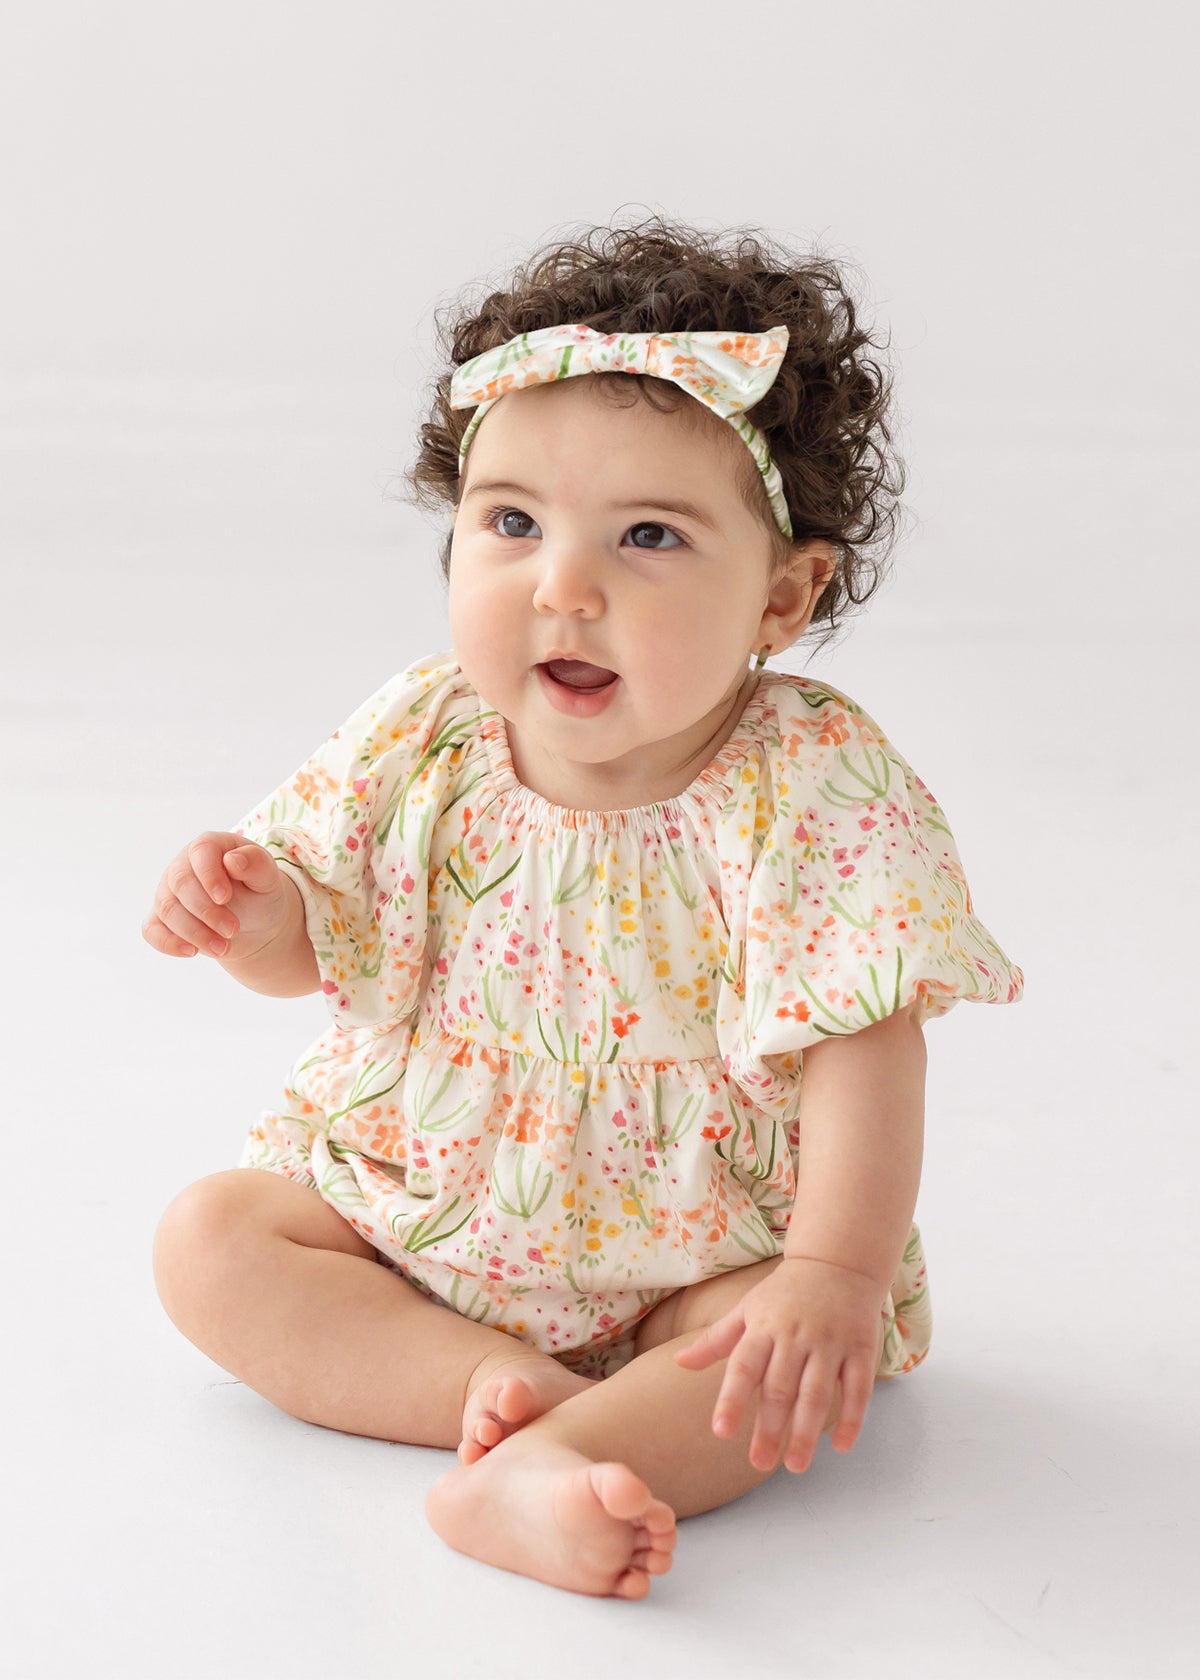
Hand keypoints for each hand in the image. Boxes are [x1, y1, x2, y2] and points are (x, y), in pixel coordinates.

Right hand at [143, 832, 292, 962]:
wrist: (254, 923)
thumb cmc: (259, 893)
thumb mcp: (268, 878)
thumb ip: (256, 864)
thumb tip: (233, 860)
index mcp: (210, 847)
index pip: (201, 852)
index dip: (209, 875)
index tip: (225, 898)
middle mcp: (183, 866)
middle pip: (181, 883)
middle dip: (206, 910)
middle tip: (232, 930)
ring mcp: (168, 892)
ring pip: (168, 909)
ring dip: (194, 932)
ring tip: (223, 947)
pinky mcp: (162, 919)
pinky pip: (152, 930)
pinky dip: (168, 943)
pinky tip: (191, 952)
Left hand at [673, 1256, 884, 1473]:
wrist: (838, 1261)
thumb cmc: (785, 1292)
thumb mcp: (747, 1309)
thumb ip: (716, 1340)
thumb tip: (679, 1363)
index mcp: (764, 1326)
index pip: (744, 1367)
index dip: (732, 1400)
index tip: (721, 1432)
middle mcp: (796, 1335)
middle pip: (781, 1388)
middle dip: (770, 1428)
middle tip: (759, 1463)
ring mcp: (831, 1343)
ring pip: (817, 1393)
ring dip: (806, 1432)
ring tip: (795, 1465)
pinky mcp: (861, 1349)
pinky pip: (857, 1388)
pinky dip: (851, 1418)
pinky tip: (840, 1446)